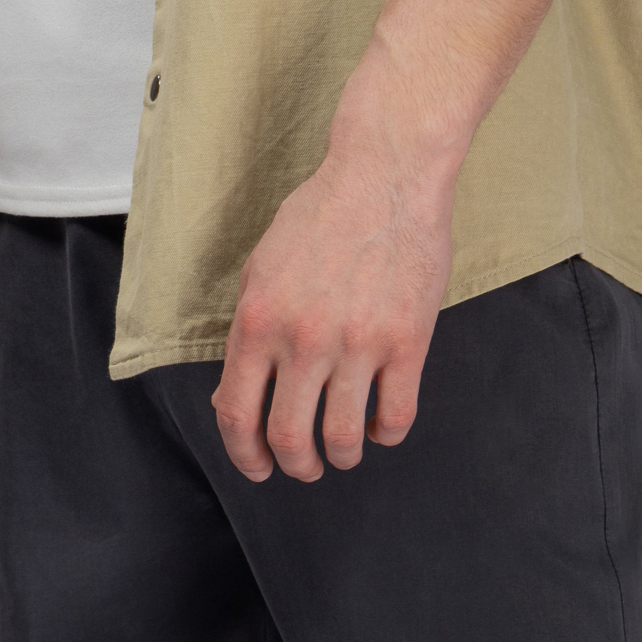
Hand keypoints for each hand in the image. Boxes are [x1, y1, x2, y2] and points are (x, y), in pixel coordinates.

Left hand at [210, 119, 457, 484]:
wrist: (385, 174)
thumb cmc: (321, 217)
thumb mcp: (261, 270)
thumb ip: (247, 337)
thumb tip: (234, 400)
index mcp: (259, 321)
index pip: (238, 414)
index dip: (244, 455)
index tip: (257, 467)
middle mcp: (304, 339)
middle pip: (290, 438)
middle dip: (296, 466)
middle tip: (306, 466)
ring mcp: (358, 344)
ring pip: (343, 438)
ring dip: (342, 456)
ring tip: (345, 450)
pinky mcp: (407, 343)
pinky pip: (395, 417)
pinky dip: (384, 435)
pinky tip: (379, 428)